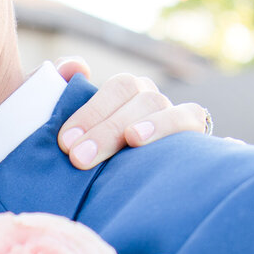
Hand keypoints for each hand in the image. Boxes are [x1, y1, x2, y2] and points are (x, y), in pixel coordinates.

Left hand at [55, 58, 210, 170]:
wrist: (135, 188)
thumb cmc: (88, 152)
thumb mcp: (70, 127)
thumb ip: (61, 90)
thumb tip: (74, 66)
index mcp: (122, 91)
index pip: (111, 89)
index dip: (90, 112)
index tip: (66, 141)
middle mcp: (146, 95)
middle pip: (131, 94)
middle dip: (104, 128)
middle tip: (79, 157)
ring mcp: (169, 108)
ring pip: (155, 103)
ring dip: (137, 124)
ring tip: (125, 141)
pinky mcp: (191, 126)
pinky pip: (188, 116)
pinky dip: (168, 125)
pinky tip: (143, 139)